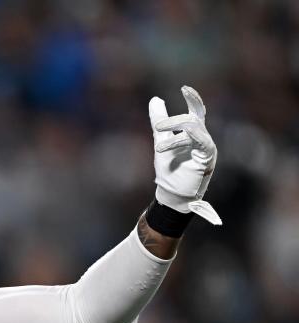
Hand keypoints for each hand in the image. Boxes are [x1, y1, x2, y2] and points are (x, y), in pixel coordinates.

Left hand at [148, 86, 220, 224]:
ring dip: (174, 135)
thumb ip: (158, 121)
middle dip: (174, 120)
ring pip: (193, 130)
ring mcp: (206, 147)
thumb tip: (155, 99)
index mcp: (192, 133)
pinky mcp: (207, 158)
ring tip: (159, 144)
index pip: (196, 111)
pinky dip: (192, 138)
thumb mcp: (160, 141)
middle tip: (158, 128)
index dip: (193, 99)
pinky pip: (204, 143)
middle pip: (193, 118)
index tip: (184, 88)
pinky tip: (182, 136)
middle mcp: (202, 138)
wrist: (171, 193)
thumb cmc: (169, 169)